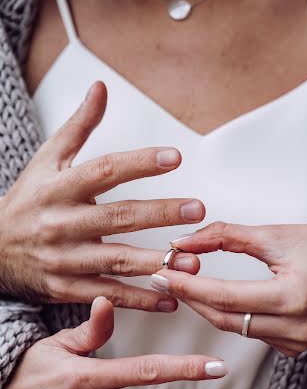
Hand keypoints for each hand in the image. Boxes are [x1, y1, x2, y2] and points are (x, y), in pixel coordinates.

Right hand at [0, 81, 204, 309]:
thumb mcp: (46, 161)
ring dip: (156, 262)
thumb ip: (78, 127)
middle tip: (197, 210)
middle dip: (160, 214)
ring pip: (116, 261)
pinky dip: (139, 299)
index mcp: (59, 188)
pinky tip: (169, 298)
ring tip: (192, 262)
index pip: (105, 171)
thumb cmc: (27, 203)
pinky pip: (108, 295)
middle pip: (118, 217)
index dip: (141, 163)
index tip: (175, 157)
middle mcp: (62, 223)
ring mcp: (64, 259)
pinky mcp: (66, 289)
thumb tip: (101, 88)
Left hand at [151, 221, 306, 354]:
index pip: (225, 297)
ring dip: (207, 306)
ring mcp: (295, 342)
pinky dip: (230, 315)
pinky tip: (216, 298)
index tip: (162, 273)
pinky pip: (250, 332)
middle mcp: (295, 327)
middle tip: (165, 277)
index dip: (188, 286)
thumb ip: (225, 236)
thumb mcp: (276, 234)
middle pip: (224, 317)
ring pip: (234, 327)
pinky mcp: (293, 347)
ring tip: (186, 281)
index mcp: (293, 297)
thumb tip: (184, 241)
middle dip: (190, 297)